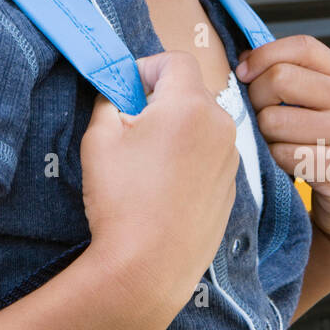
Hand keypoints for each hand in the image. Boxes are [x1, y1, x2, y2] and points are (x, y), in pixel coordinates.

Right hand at [80, 51, 238, 329]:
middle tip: (128, 126)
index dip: (145, 68)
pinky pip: (209, 157)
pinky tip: (162, 188)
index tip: (124, 90)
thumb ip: (108, 99)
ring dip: (176, 129)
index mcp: (190, 105)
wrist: (147, 268)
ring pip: (202, 125)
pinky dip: (188, 159)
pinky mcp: (231, 190)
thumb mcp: (99, 136)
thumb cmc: (120, 199)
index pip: (174, 60)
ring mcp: (230, 160)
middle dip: (160, 99)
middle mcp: (221, 126)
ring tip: (144, 162)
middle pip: (191, 92)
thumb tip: (116, 91)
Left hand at [235, 34, 329, 247]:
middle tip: (262, 117)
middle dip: (257, 98)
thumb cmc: (328, 146)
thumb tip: (243, 59)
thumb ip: (290, 77)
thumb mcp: (320, 105)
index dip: (265, 54)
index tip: (243, 72)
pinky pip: (282, 154)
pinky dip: (275, 160)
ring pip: (274, 119)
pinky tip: (290, 165)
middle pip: (280, 78)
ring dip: (264, 135)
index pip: (302, 46)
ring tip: (279, 143)